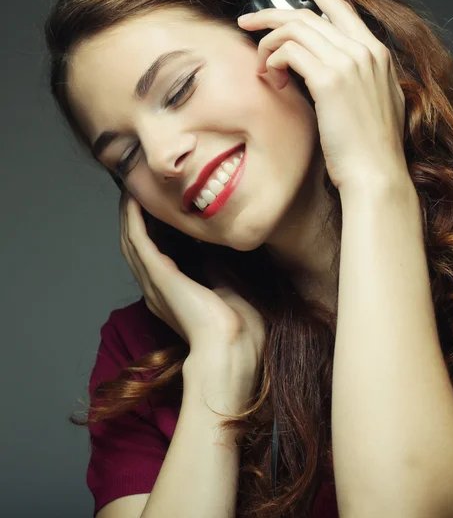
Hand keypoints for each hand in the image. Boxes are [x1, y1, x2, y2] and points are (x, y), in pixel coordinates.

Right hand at [118, 189, 266, 406]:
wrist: (234, 346)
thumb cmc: (238, 326)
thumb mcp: (227, 288)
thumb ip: (216, 269)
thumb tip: (213, 250)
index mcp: (172, 295)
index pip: (155, 257)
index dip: (150, 232)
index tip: (155, 209)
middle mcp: (156, 290)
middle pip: (137, 247)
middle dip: (135, 219)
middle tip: (136, 193)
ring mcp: (154, 283)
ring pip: (131, 241)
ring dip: (130, 215)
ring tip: (131, 191)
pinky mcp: (158, 276)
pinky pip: (138, 240)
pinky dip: (134, 219)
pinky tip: (134, 201)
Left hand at [237, 0, 408, 191]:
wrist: (377, 173)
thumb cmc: (373, 148)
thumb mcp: (379, 103)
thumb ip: (365, 79)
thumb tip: (342, 72)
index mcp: (377, 54)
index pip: (342, 10)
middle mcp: (364, 51)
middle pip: (309, 15)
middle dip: (272, 14)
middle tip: (249, 23)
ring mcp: (348, 63)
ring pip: (294, 29)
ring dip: (269, 43)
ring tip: (262, 66)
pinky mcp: (329, 80)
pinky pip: (288, 52)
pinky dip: (273, 61)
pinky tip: (272, 79)